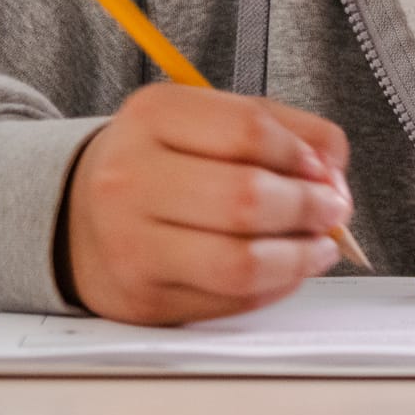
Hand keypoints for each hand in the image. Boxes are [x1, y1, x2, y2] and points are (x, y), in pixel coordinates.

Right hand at [58, 82, 353, 325]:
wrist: (80, 215)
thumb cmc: (161, 162)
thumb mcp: (210, 119)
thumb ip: (282, 128)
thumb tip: (333, 165)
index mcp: (153, 116)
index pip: (248, 131)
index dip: (302, 154)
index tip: (325, 169)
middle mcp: (131, 178)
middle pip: (246, 199)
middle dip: (309, 208)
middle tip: (334, 210)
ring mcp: (132, 244)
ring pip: (241, 262)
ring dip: (299, 256)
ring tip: (319, 246)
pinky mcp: (145, 298)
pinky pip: (231, 299)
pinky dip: (275, 286)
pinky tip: (285, 268)